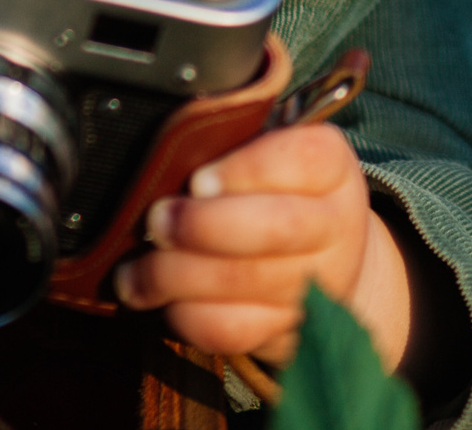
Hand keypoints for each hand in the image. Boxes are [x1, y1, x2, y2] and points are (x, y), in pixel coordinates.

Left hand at [110, 123, 413, 367]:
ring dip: (177, 275)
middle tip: (157, 221)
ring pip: (246, 281)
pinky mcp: (290, 330)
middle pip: (277, 226)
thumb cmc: (280, 193)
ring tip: (136, 268)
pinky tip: (160, 299)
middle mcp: (335, 226)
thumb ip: (234, 140)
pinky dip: (187, 315)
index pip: (303, 159)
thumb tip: (169, 142)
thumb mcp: (272, 150)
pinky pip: (235, 329)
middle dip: (202, 225)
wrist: (326, 265)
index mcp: (332, 168)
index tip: (198, 179)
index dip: (246, 170)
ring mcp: (317, 284)